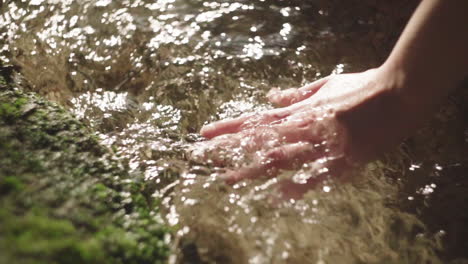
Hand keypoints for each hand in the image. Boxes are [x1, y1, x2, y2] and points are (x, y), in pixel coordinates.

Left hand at [192, 67, 414, 198]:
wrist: (400, 95)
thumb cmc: (362, 86)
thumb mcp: (325, 84)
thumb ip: (295, 94)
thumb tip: (270, 97)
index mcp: (301, 110)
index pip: (257, 119)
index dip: (230, 126)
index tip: (205, 132)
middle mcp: (306, 127)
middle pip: (260, 139)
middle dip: (229, 147)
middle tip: (200, 155)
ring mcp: (324, 145)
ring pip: (282, 158)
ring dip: (253, 168)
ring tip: (226, 178)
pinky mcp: (344, 161)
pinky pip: (317, 176)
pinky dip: (298, 186)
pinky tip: (277, 196)